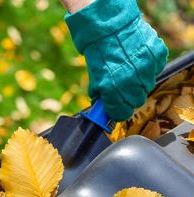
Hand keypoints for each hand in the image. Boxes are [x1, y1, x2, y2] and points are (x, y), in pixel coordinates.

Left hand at [65, 0, 167, 120]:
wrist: (108, 28)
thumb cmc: (99, 54)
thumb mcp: (95, 78)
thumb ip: (101, 96)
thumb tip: (102, 108)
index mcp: (113, 90)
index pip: (122, 113)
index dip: (119, 111)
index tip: (117, 109)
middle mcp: (131, 81)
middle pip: (137, 101)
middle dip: (129, 98)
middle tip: (123, 89)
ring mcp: (146, 68)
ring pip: (147, 86)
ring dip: (139, 83)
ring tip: (130, 71)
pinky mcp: (156, 56)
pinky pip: (156, 69)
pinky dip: (149, 68)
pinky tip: (138, 61)